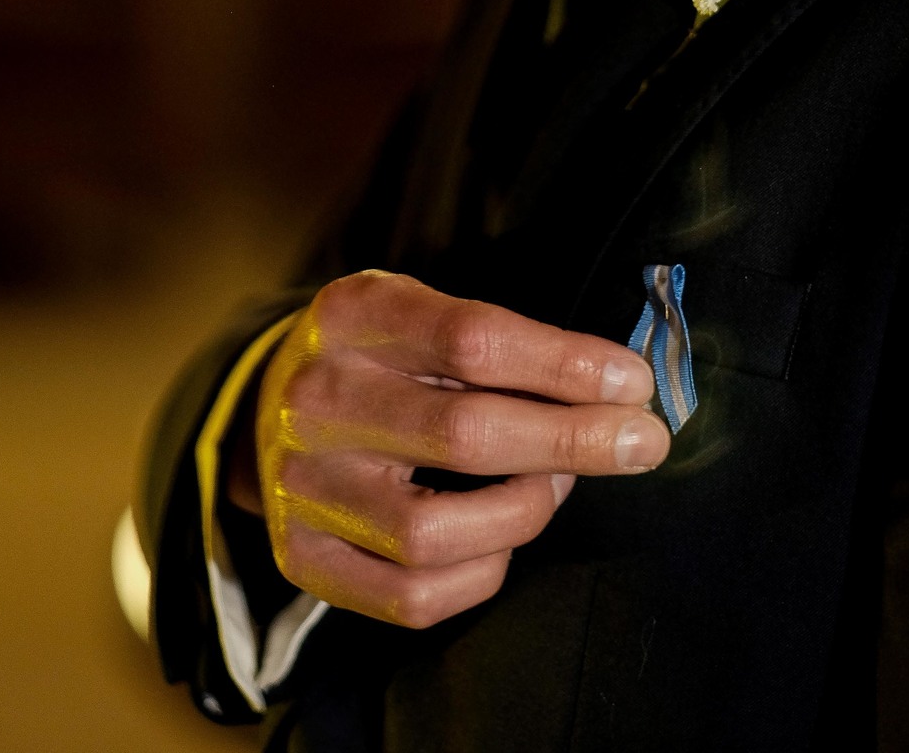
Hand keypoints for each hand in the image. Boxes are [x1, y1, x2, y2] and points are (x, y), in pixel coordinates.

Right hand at [228, 269, 668, 627]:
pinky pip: (411, 597)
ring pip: (434, 531)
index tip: (633, 380)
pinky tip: (503, 536)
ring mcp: (302, 484)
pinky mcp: (301, 556)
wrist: (269, 405)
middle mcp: (316, 399)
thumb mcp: (423, 312)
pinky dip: (482, 572)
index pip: (471, 338)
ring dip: (525, 511)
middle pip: (463, 433)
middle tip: (640, 442)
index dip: (564, 363)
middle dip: (573, 440)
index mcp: (352, 315)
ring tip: (556, 484)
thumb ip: (507, 342)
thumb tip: (622, 387)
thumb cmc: (382, 356)